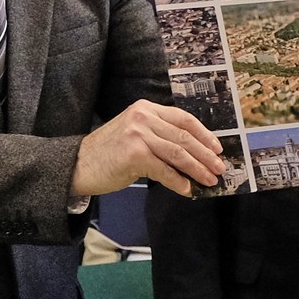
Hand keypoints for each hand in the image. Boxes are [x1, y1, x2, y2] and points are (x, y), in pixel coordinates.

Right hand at [73, 101, 223, 197]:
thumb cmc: (109, 154)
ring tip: (209, 180)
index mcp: (145, 109)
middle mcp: (142, 117)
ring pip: (178, 153)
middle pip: (184, 137)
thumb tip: (192, 154)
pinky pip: (164, 170)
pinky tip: (187, 190)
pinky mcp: (134, 154)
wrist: (77, 165)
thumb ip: (159, 136)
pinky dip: (178, 182)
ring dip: (198, 169)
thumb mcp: (135, 134)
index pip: (183, 118)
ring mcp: (138, 134)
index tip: (217, 148)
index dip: (204, 134)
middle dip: (205, 155)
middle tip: (220, 168)